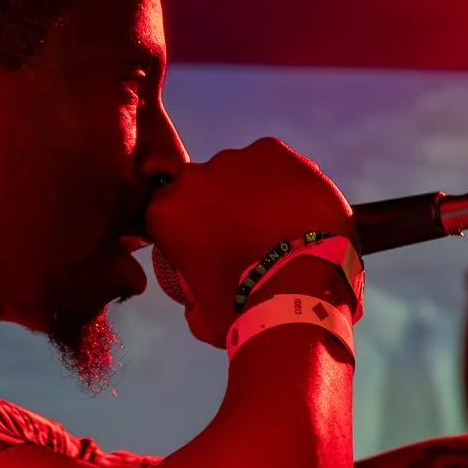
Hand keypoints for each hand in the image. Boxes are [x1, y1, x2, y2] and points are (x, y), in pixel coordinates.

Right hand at [146, 137, 356, 345]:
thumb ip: (189, 299)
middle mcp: (193, 177)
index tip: (212, 247)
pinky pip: (275, 163)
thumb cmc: (246, 310)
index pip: (170, 212)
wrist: (301, 290)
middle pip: (204, 188)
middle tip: (250, 237)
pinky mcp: (272, 150)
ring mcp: (234, 159)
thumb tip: (193, 299)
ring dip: (253, 193)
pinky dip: (284, 181)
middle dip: (222, 207)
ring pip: (240, 173)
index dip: (191, 228)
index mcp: (166, 212)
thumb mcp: (202, 317)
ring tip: (280, 225)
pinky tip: (297, 209)